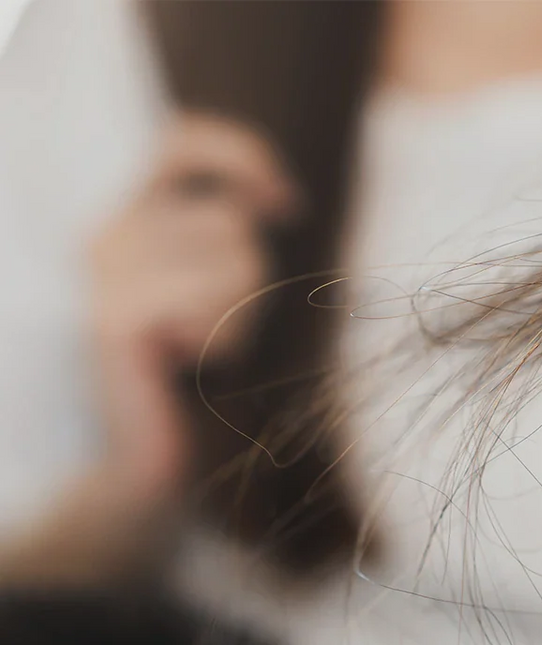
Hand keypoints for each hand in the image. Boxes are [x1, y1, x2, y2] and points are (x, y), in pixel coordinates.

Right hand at [86, 113, 293, 503]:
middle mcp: (103, 231)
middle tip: (210, 324)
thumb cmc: (185, 368)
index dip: (243, 156)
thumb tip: (281, 198)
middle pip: (233, 222)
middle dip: (249, 278)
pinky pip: (215, 306)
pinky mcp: (113, 316)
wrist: (137, 454)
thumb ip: (225, 230)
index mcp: (120, 213)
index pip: (181, 142)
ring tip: (196, 346)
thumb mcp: (209, 284)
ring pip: (237, 262)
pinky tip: (183, 363)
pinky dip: (221, 341)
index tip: (288, 204)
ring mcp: (101, 272)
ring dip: (240, 315)